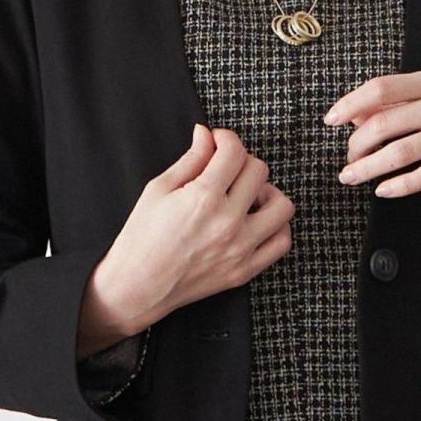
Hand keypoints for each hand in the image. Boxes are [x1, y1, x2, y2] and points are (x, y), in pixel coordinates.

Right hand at [101, 124, 295, 325]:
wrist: (137, 286)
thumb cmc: (142, 237)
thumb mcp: (159, 189)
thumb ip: (190, 159)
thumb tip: (206, 134)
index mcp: (203, 197)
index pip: (235, 152)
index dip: (226, 138)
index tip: (217, 142)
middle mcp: (227, 222)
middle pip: (259, 171)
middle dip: (242, 162)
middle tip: (226, 170)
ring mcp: (240, 248)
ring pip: (282, 206)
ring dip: (268, 193)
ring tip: (248, 196)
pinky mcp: (245, 270)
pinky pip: (281, 242)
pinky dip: (276, 227)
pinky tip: (257, 221)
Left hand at [322, 69, 420, 197]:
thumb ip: (403, 100)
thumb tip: (354, 114)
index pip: (381, 88)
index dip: (350, 104)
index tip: (330, 120)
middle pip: (384, 123)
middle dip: (355, 145)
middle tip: (345, 159)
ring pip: (400, 152)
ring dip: (368, 168)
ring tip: (350, 177)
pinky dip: (399, 185)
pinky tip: (383, 190)